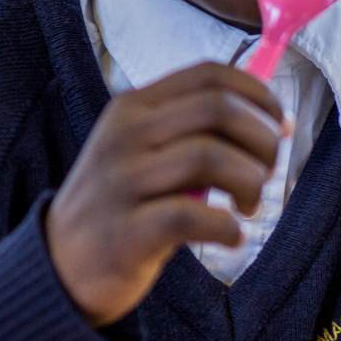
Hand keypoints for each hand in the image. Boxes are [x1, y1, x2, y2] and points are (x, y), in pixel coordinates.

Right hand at [45, 62, 285, 325]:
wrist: (59, 266)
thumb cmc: (124, 204)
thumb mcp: (146, 150)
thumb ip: (195, 129)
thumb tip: (273, 119)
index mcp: (134, 107)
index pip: (209, 74)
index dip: (258, 94)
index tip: (281, 124)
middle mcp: (124, 135)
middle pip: (217, 109)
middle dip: (262, 140)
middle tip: (266, 173)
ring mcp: (120, 182)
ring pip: (210, 157)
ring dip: (250, 182)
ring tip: (248, 207)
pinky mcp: (125, 232)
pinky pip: (193, 216)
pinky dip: (228, 227)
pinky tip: (232, 237)